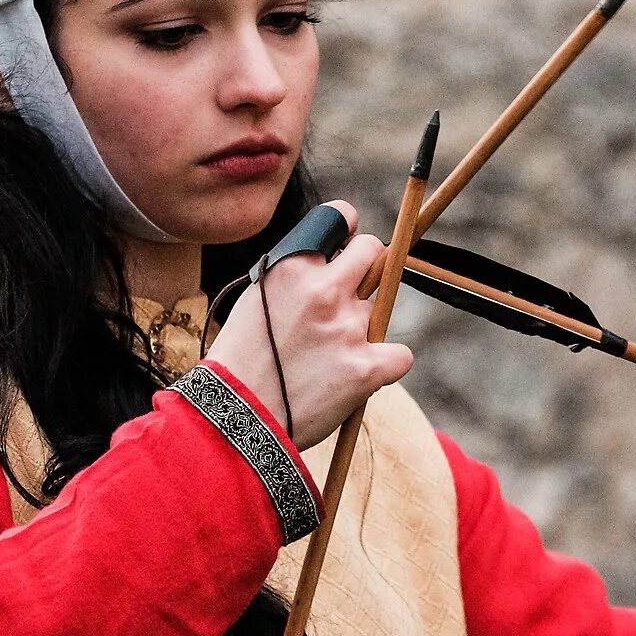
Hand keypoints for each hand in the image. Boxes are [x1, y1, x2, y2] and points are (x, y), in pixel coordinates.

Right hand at [205, 201, 414, 449]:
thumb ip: (296, 275)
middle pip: (372, 252)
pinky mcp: (366, 367)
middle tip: (352, 298)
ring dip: (363, 330)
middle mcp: (323, 290)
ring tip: (328, 359)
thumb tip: (333, 260)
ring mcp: (347, 328)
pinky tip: (357, 378)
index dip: (348, 230)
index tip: (347, 244)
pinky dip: (385, 366)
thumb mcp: (256, 299)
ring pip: (381, 311)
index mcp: (293, 268)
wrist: (235, 418)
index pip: (340, 216)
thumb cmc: (242, 360)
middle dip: (368, 268)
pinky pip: (400, 355)